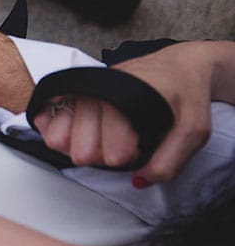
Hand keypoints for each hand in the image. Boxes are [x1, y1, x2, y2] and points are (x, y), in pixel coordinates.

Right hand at [33, 41, 232, 184]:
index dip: (120, 154)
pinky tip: (60, 136)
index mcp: (132, 94)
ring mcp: (89, 86)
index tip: (132, 157)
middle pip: (82, 134)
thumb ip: (170, 160)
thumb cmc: (185, 94)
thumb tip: (139, 180)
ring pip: (62, 123)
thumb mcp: (194, 130)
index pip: (112, 135)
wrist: (178, 65)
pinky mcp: (80, 88)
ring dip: (72, 144)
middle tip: (114, 156)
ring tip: (90, 150)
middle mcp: (104, 87)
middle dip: (95, 154)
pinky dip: (51, 126)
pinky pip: (52, 108)